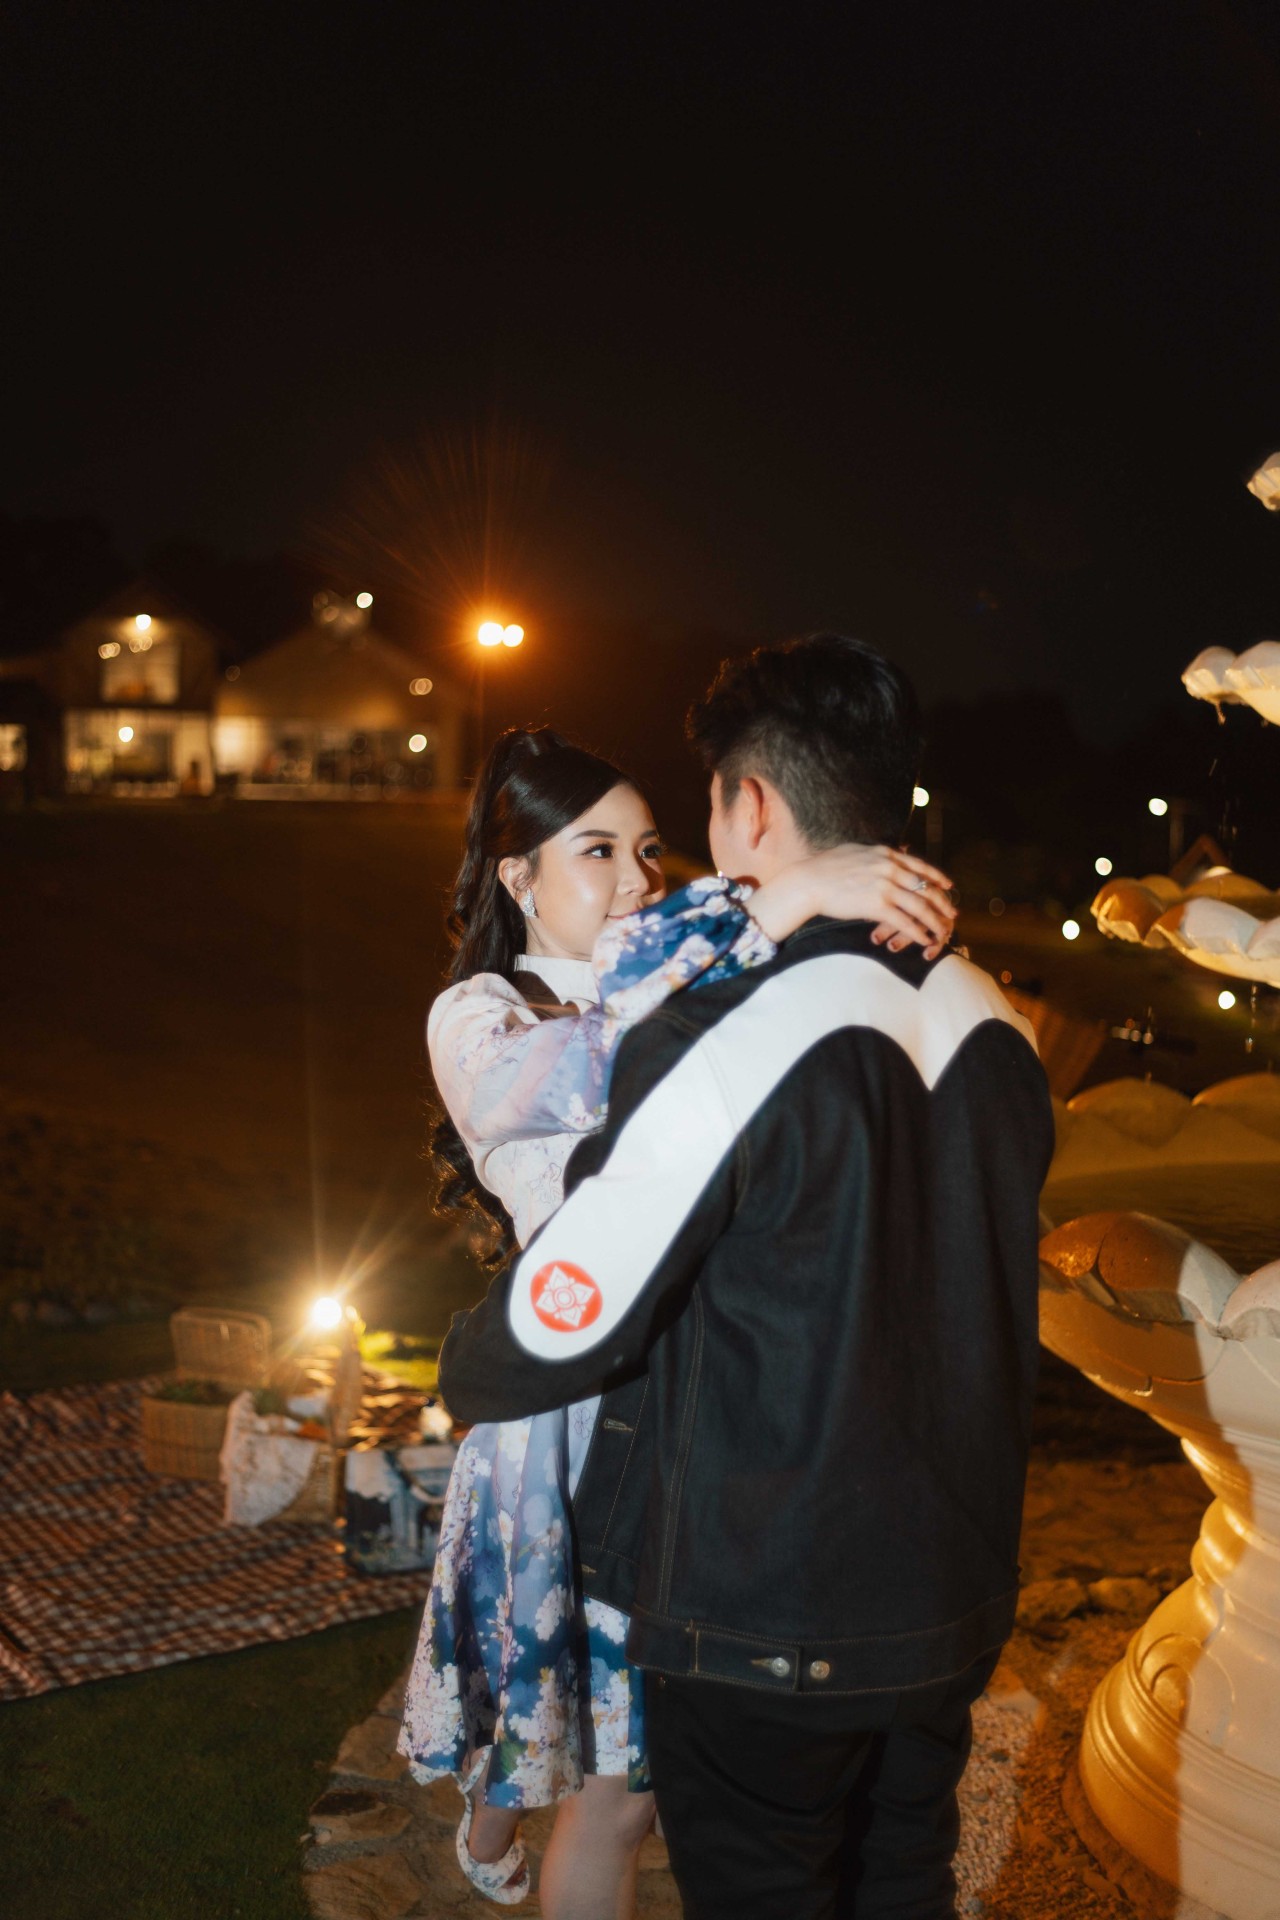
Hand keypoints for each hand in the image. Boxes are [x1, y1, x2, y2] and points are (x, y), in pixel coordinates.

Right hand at [749, 845, 956, 958]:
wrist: (809, 882)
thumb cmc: (826, 867)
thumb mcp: (856, 851)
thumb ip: (876, 854)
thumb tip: (888, 852)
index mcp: (886, 854)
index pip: (920, 866)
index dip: (937, 877)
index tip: (948, 886)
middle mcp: (890, 868)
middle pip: (926, 887)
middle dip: (942, 903)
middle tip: (952, 914)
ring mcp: (885, 886)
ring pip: (920, 906)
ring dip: (935, 921)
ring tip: (942, 932)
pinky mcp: (877, 905)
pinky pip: (905, 921)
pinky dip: (918, 932)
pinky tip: (925, 940)